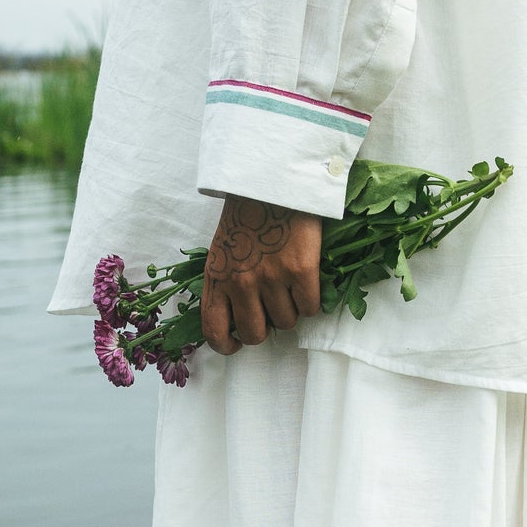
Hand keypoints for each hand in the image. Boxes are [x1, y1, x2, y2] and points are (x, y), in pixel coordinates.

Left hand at [201, 195, 322, 354]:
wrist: (274, 179)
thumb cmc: (248, 214)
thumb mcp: (223, 250)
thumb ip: (225, 283)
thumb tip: (239, 317)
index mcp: (216, 278)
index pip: (214, 330)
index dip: (226, 346)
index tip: (236, 344)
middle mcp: (240, 283)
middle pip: (254, 334)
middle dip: (265, 330)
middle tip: (272, 312)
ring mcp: (271, 278)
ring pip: (286, 322)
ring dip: (291, 310)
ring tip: (290, 286)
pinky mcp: (300, 271)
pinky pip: (310, 308)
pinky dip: (312, 301)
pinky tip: (307, 282)